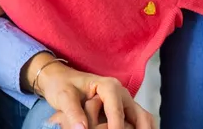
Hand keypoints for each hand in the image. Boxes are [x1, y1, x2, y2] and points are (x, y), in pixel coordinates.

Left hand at [30, 56, 154, 128]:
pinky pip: (136, 121)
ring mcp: (124, 102)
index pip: (117, 111)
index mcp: (109, 86)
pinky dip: (137, 128)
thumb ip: (73, 112)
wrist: (60, 79)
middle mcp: (121, 93)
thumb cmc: (62, 85)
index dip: (117, 127)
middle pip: (141, 114)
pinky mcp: (123, 110)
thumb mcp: (64, 96)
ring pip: (143, 118)